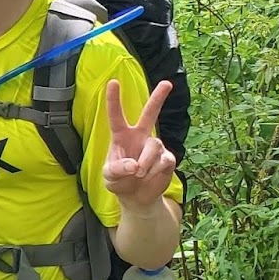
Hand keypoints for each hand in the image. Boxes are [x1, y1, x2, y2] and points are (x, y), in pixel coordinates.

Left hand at [103, 79, 177, 208]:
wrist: (137, 197)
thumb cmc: (119, 182)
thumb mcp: (110, 178)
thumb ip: (116, 170)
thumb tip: (134, 165)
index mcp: (121, 137)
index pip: (116, 116)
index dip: (114, 100)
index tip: (112, 82)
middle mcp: (140, 137)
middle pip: (150, 114)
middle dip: (158, 98)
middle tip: (167, 83)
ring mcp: (156, 146)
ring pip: (154, 146)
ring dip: (146, 162)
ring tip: (139, 173)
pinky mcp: (168, 158)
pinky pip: (164, 160)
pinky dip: (155, 170)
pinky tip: (150, 176)